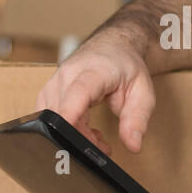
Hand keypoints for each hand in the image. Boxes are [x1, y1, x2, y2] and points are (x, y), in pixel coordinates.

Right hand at [34, 30, 155, 154]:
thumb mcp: (143, 92)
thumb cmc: (126, 67)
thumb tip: (133, 145)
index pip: (78, 91)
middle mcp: (69, 74)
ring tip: (97, 136)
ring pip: (55, 119)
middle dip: (82, 137)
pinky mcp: (48, 91)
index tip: (68, 129)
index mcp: (95, 71)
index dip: (71, 111)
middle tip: (104, 147)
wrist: (112, 46)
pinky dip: (66, 128)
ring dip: (75, 134)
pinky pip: (49, 117)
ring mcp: (55, 82)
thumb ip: (137, 119)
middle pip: (65, 113)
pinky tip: (82, 129)